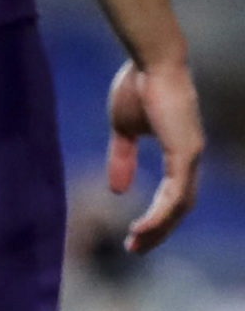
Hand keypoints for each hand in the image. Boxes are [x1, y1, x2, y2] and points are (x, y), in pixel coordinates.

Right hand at [107, 55, 203, 253]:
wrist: (151, 62)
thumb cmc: (137, 86)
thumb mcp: (123, 129)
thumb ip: (122, 158)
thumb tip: (118, 190)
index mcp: (179, 153)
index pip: (174, 196)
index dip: (157, 217)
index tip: (134, 234)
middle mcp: (191, 159)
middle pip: (180, 208)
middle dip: (158, 231)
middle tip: (135, 248)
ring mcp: (191, 157)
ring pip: (180, 206)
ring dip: (159, 228)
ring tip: (136, 243)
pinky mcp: (185, 153)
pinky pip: (176, 194)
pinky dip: (161, 214)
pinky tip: (144, 226)